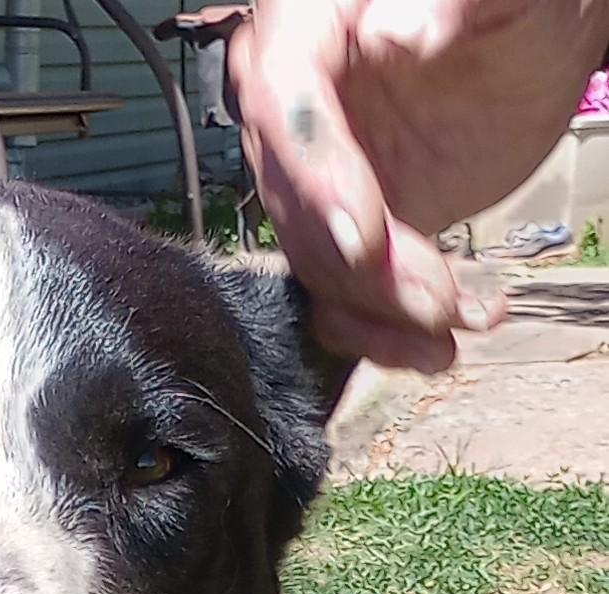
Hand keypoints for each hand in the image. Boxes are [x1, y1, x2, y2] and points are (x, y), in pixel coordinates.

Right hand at [229, 0, 608, 370]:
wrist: (523, 52)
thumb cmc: (507, 8)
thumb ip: (454, 1)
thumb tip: (400, 27)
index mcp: (303, 26)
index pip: (285, 108)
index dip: (319, 180)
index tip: (365, 237)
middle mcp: (288, 105)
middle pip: (297, 206)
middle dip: (365, 267)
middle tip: (434, 297)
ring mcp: (311, 176)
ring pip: (317, 264)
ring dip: (382, 311)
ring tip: (453, 320)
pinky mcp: (339, 229)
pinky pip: (337, 295)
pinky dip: (382, 333)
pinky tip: (435, 345)